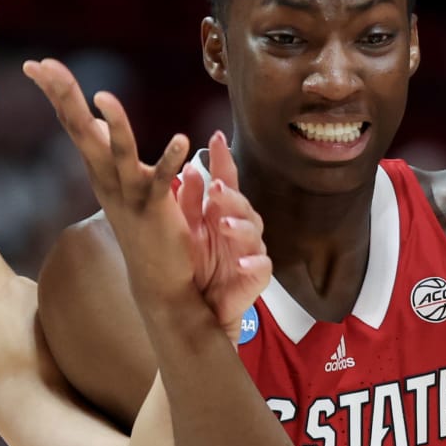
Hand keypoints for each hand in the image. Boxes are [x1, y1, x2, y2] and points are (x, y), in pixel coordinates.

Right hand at [25, 59, 268, 340]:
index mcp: (99, 169)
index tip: (36, 63)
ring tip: (104, 97)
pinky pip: (162, 181)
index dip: (57, 92)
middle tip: (44, 66)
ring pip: (118, 154)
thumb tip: (97, 120)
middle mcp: (107, 179)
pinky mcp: (156, 209)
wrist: (160, 281)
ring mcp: (130, 195)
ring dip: (115, 126)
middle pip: (81, 131)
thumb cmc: (143, 228)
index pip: (73, 122)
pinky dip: (170, 160)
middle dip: (64, 96)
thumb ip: (107, 150)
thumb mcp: (122, 182)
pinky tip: (182, 139)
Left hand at [174, 130, 271, 337]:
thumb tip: (187, 169)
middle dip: (229, 195)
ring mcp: (249, 251)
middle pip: (241, 204)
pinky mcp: (256, 277)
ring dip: (239, 226)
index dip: (222, 160)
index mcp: (220, 212)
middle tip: (215, 187)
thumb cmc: (192, 266)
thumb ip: (187, 203)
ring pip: (253, 232)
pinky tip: (241, 262)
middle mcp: (238, 227)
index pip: (225, 180)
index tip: (216, 137)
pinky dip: (253, 264)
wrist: (195, 308)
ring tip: (223, 224)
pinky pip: (261, 267)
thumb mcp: (184, 231)